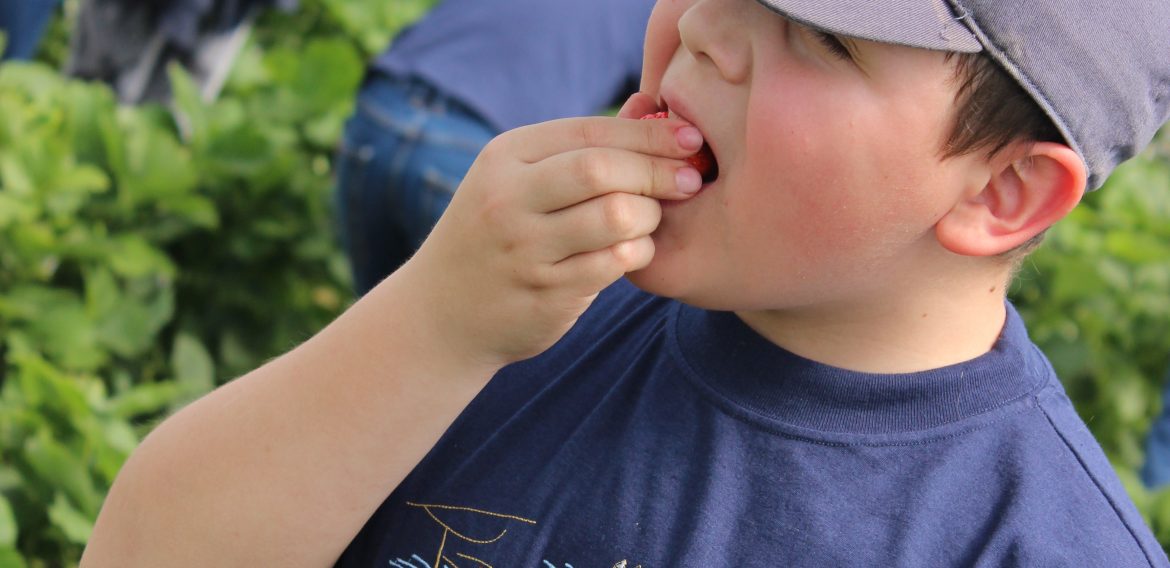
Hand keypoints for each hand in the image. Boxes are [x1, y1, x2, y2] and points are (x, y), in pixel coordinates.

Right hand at [396, 97, 704, 366]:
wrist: (442, 315)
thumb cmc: (496, 234)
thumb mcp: (520, 180)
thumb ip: (582, 147)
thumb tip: (650, 106)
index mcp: (505, 158)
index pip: (590, 132)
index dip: (650, 134)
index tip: (691, 139)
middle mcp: (508, 199)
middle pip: (602, 170)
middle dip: (657, 172)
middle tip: (691, 180)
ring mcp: (524, 250)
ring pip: (615, 218)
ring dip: (650, 216)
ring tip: (653, 218)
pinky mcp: (544, 293)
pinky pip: (613, 264)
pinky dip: (637, 253)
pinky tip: (635, 250)